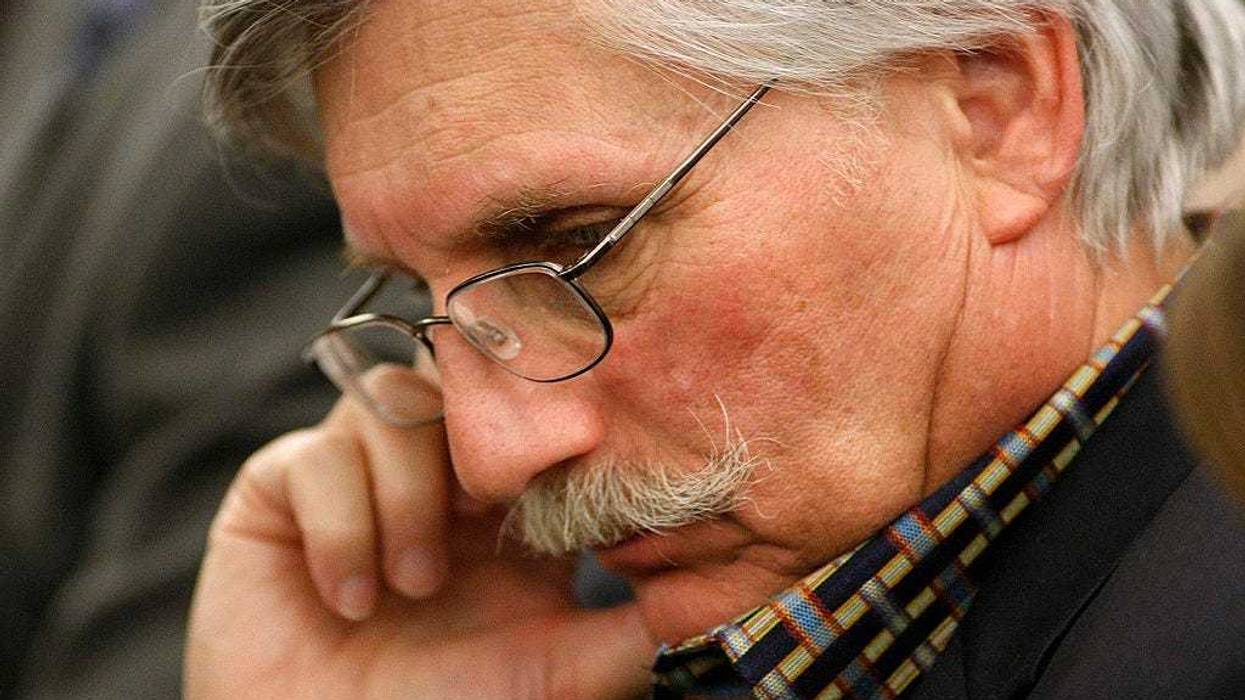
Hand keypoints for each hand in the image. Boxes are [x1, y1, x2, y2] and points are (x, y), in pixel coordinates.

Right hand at [184, 398, 656, 698]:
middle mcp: (435, 473)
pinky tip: (350, 599)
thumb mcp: (556, 674)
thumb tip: (717, 587)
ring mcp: (360, 472)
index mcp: (505, 502)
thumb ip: (630, 630)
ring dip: (409, 498)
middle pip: (460, 387)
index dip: (549, 431)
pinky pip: (316, 456)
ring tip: (412, 589)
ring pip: (392, 407)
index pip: (533, 421)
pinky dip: (342, 526)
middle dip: (473, 449)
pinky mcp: (284, 487)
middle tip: (484, 515)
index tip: (566, 460)